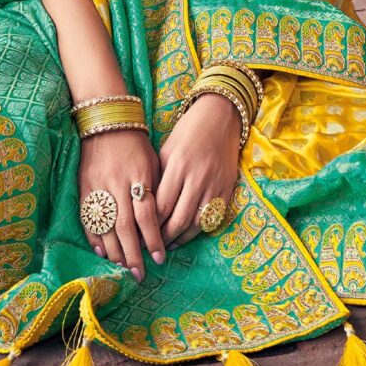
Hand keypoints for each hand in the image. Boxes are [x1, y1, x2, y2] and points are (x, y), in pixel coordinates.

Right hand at [78, 128, 164, 281]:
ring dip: (115, 251)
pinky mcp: (83, 188)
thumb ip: (156, 192)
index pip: (147, 216)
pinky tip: (102, 252)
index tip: (161, 258)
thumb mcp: (153, 163)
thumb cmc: (136, 145)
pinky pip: (88, 218)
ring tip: (123, 269)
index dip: (154, 240)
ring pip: (106, 226)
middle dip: (134, 254)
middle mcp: (117, 184)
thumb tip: (162, 223)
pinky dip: (95, 237)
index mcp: (139, 177)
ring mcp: (98, 187)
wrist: (107, 124)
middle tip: (140, 275)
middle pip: (125, 227)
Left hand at [155, 93, 242, 248]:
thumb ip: (158, 178)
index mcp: (177, 166)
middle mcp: (197, 178)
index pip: (160, 206)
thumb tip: (144, 208)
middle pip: (177, 220)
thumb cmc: (187, 132)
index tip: (137, 235)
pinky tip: (185, 236)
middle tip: (149, 248)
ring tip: (165, 246)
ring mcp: (215, 185)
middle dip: (161, 238)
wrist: (220, 117)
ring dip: (179, 239)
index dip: (148, 226)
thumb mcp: (166, 150)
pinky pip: (212, 219)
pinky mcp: (227, 189)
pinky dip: (197, 231)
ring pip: (195, 224)